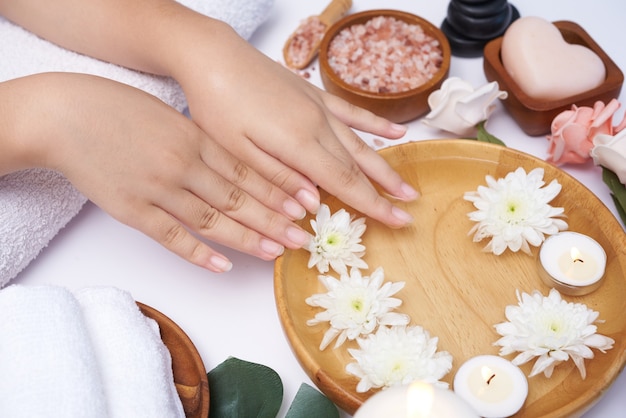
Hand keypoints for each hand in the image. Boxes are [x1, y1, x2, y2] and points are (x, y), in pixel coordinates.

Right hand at [3, 73, 312, 271]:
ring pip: (213, 221)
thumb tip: (233, 164)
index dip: (278, 192)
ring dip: (247, 239)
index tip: (303, 207)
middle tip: (301, 237)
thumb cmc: (118, 109)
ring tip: (274, 252)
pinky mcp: (134, 211)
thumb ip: (201, 141)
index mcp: (195, 139)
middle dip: (274, 220)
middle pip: (238, 199)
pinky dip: (200, 253)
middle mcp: (183, 166)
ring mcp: (159, 191)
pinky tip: (223, 266)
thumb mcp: (170, 116)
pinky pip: (173, 237)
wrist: (65, 116)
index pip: (247, 172)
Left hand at [170, 20, 419, 227]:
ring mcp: (318, 107)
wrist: (213, 56)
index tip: (397, 221)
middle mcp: (316, 124)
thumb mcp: (238, 150)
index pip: (343, 181)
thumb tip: (312, 203)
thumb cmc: (217, 105)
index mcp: (297, 143)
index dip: (372, 205)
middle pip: (357, 165)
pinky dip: (373, 125)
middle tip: (409, 211)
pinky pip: (350, 112)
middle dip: (384, 191)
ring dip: (384, 166)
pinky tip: (394, 134)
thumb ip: (278, 178)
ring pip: (359, 142)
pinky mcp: (313, 94)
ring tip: (406, 185)